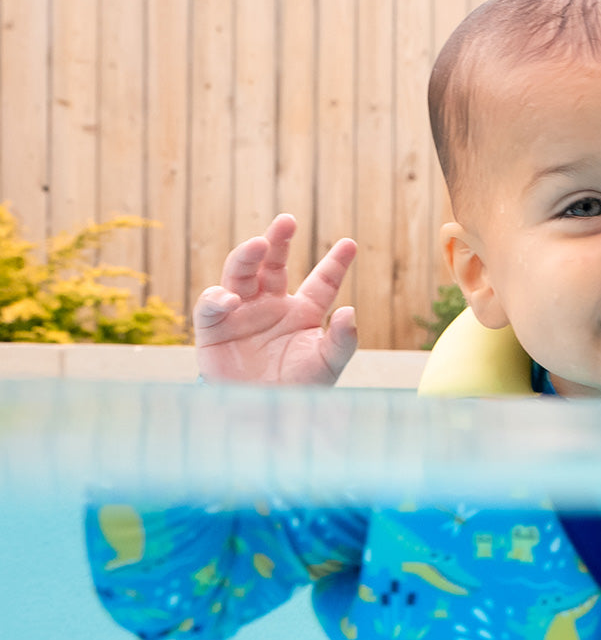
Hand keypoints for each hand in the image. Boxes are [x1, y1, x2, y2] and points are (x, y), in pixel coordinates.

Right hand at [193, 214, 357, 384]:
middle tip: (287, 221)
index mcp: (304, 312)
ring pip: (240, 274)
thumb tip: (350, 311)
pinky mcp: (214, 329)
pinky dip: (217, 299)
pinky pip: (211, 306)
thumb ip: (342, 340)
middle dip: (278, 241)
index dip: (335, 262)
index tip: (350, 244)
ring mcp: (242, 313)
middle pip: (274, 265)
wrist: (264, 417)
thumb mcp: (328, 365)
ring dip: (246, 257)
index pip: (322, 281)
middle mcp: (272, 305)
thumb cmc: (300, 390)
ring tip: (258, 244)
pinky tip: (230, 300)